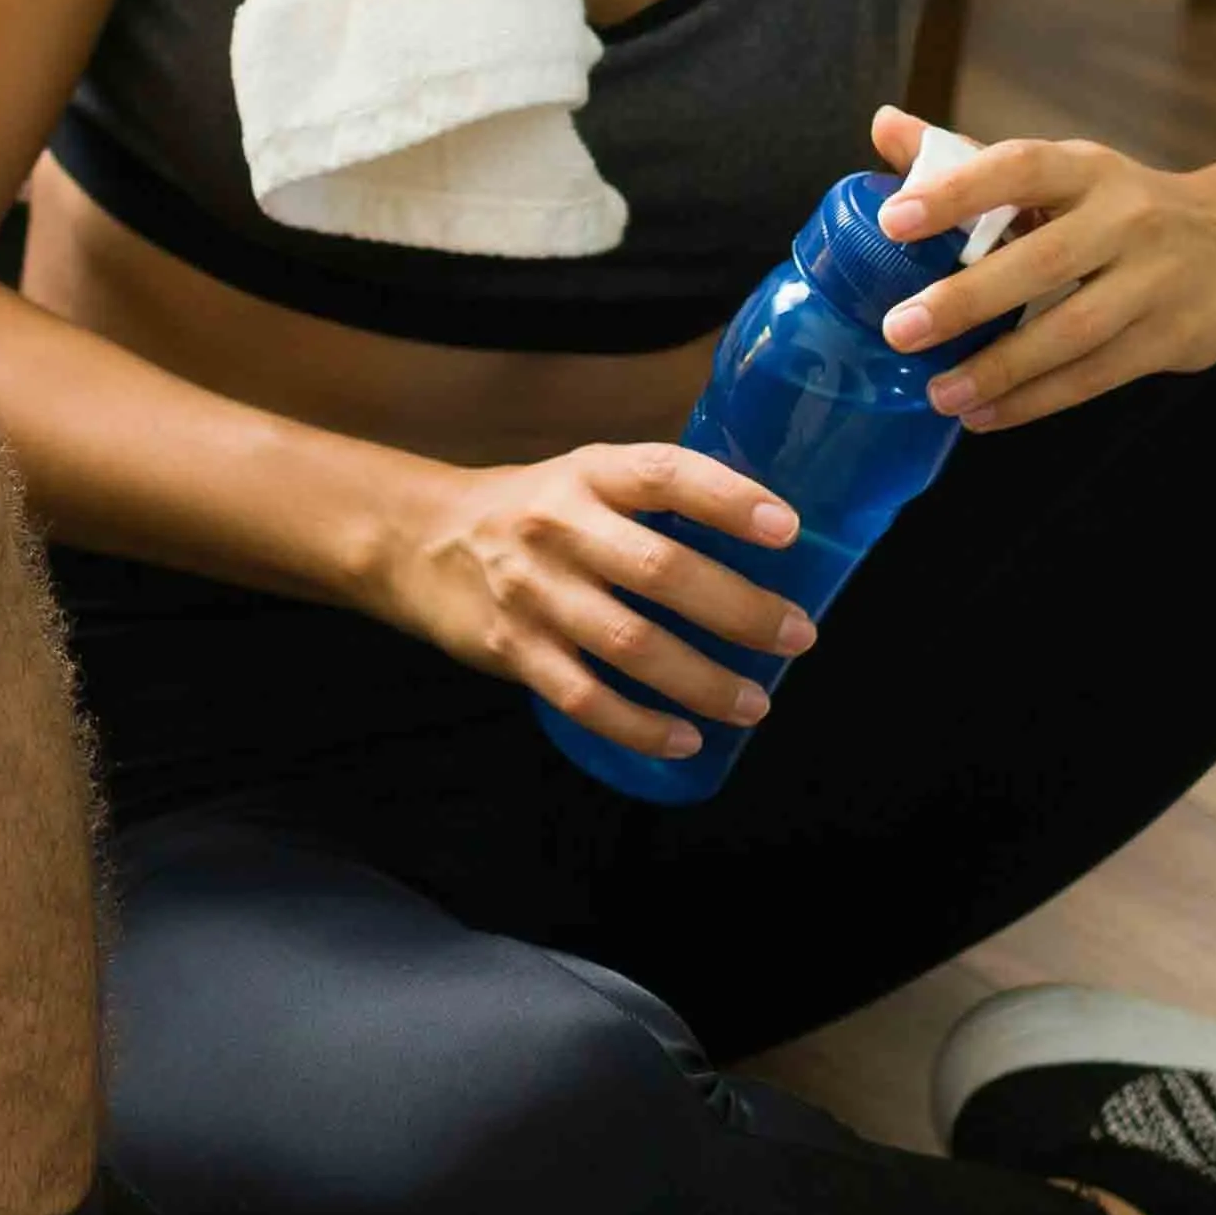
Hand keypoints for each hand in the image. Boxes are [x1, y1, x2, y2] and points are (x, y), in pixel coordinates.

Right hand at [362, 442, 817, 761]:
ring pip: (629, 644)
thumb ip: (655, 500)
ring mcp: (534, 592)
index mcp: (591, 475)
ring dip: (701, 681)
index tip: (787, 529)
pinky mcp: (513, 649)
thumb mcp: (585, 478)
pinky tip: (684, 739)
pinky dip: (638, 725)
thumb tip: (764, 534)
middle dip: (738, 609)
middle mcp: (561, 527)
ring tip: (754, 704)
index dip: (729, 499)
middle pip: (660, 570)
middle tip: (796, 636)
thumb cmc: (530, 510)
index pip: (667, 475)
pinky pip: (584, 697)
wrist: (418, 540)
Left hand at [863, 103, 1215, 427]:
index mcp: (1088, 169)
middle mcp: (1127, 220)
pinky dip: (1035, 401)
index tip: (894, 219)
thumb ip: (971, 161)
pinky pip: (1095, 376)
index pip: (1021, 167)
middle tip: (900, 329)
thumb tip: (883, 128)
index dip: (958, 190)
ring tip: (938, 393)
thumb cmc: (1123, 210)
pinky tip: (984, 415)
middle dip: (969, 298)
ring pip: (1073, 330)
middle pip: (1045, 261)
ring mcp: (1155, 282)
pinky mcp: (1171, 339)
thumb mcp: (1062, 173)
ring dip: (1001, 368)